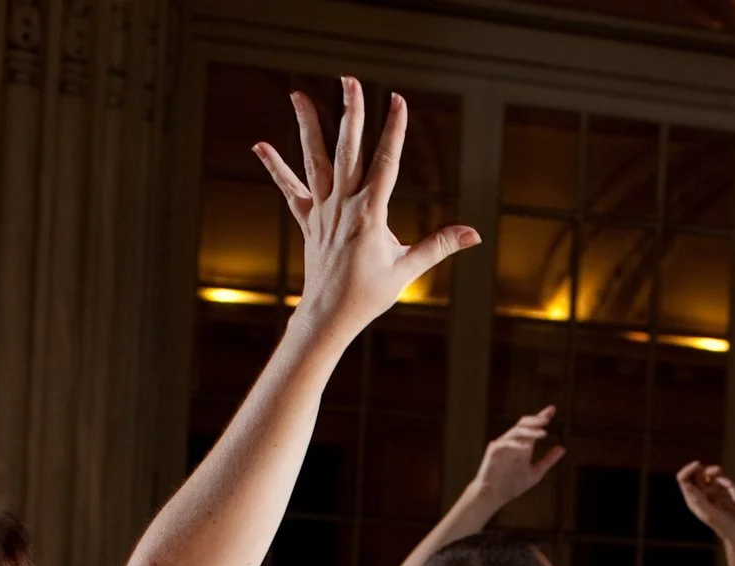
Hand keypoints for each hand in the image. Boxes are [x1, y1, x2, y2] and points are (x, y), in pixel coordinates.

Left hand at [252, 79, 480, 348]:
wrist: (328, 315)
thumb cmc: (369, 295)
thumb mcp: (408, 270)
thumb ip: (439, 246)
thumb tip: (474, 234)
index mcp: (369, 213)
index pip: (385, 162)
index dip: (393, 130)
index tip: (397, 100)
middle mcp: (343, 205)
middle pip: (347, 149)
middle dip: (351, 113)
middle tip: (350, 81)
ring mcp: (322, 210)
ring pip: (314, 160)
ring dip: (307, 126)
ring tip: (298, 95)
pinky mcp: (309, 219)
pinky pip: (290, 189)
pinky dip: (275, 167)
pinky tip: (260, 145)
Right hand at [473, 406, 565, 506]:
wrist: (494, 497)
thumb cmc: (513, 485)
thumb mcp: (535, 473)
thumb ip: (548, 460)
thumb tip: (563, 448)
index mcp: (524, 446)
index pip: (533, 427)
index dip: (541, 417)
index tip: (553, 409)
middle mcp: (513, 443)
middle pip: (523, 424)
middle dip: (535, 419)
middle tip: (548, 418)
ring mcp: (502, 446)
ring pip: (515, 431)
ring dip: (529, 431)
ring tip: (543, 432)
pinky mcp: (493, 452)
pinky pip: (504, 444)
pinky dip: (515, 444)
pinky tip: (526, 447)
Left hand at [675, 462, 734, 542]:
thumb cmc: (722, 526)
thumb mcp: (708, 512)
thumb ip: (698, 498)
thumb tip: (686, 484)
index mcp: (693, 500)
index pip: (684, 480)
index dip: (688, 469)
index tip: (698, 464)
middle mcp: (702, 496)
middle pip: (697, 475)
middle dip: (705, 470)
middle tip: (716, 470)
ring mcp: (715, 495)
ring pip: (711, 476)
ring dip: (715, 472)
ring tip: (720, 471)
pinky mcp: (727, 494)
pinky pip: (726, 482)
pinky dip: (728, 484)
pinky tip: (734, 495)